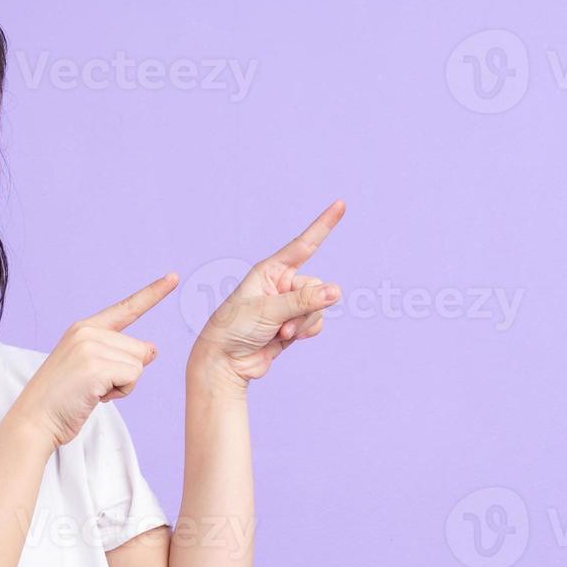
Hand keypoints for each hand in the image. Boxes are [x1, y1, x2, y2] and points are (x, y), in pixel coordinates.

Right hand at [12, 273, 178, 447]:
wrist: (35, 419)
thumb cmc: (62, 399)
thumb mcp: (91, 369)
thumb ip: (119, 354)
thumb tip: (153, 349)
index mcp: (84, 328)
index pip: (126, 308)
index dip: (153, 293)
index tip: (174, 277)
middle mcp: (87, 330)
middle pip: (139, 348)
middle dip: (126, 373)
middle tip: (94, 386)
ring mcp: (90, 346)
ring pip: (138, 363)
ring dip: (122, 385)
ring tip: (92, 391)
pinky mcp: (96, 365)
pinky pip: (133, 376)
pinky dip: (121, 392)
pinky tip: (95, 396)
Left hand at [193, 200, 345, 383]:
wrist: (225, 362)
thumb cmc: (234, 329)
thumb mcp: (267, 311)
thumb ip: (303, 301)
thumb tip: (336, 291)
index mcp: (269, 271)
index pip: (303, 244)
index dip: (323, 224)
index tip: (341, 204)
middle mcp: (281, 284)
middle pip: (316, 286)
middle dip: (304, 307)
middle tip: (280, 323)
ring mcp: (288, 305)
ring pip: (319, 307)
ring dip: (302, 323)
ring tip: (278, 333)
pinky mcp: (294, 324)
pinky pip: (316, 323)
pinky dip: (305, 332)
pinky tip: (285, 339)